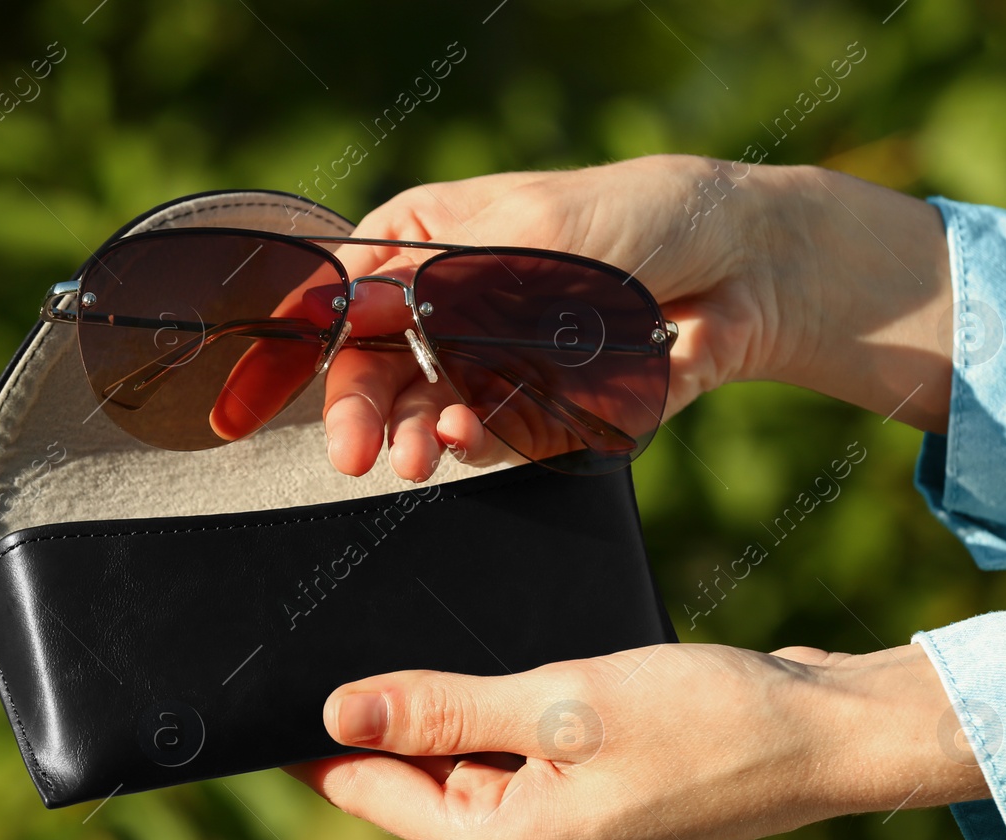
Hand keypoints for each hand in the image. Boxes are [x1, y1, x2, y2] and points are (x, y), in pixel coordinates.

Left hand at [287, 642, 987, 839]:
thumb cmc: (708, 722)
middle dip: (376, 705)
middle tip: (331, 619)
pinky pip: (507, 739)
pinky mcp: (584, 784)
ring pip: (458, 750)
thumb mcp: (560, 704)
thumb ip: (443, 708)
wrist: (821, 732)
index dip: (309, 739)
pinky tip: (486, 648)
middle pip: (408, 772)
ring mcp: (555, 818)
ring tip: (409, 621)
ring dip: (438, 695)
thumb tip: (335, 711)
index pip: (369, 791)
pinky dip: (489, 696)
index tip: (259, 687)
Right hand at [319, 156, 954, 480]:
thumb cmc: (639, 218)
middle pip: (375, 368)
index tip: (263, 408)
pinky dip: (477, 443)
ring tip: (422, 455)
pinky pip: (488, 437)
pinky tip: (470, 439)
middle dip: (363, 413)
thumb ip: (441, 283)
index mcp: (428, 240)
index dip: (305, 351)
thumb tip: (352, 309)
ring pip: (425, 412)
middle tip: (355, 456)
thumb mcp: (532, 231)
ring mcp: (487, 359)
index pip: (345, 297)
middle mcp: (447, 303)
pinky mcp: (531, 406)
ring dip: (418, 435)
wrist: (742, 272)